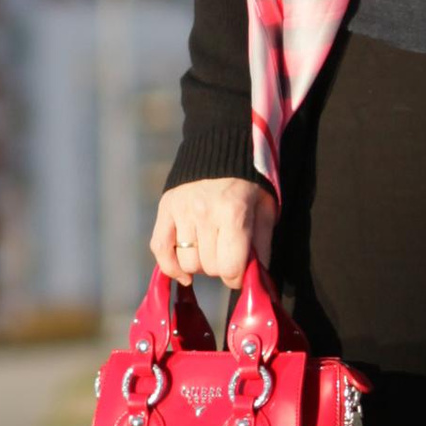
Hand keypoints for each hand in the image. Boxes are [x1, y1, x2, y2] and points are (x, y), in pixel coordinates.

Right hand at [149, 177, 276, 287]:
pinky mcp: (165, 208)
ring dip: (200, 265)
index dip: (238, 277)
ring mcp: (181, 211)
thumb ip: (262, 246)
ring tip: (209, 250)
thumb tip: (255, 278)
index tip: (240, 272)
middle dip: (221, 268)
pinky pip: (160, 249)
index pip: (230, 268)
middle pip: (209, 268)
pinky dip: (170, 267)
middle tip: (227, 254)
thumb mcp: (265, 210)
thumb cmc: (249, 183)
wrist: (222, 147)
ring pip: (187, 263)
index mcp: (233, 213)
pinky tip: (183, 271)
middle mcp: (204, 213)